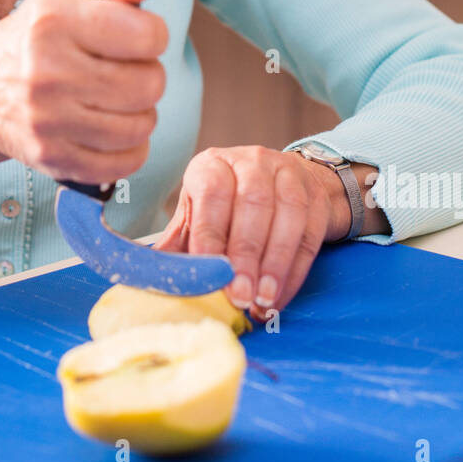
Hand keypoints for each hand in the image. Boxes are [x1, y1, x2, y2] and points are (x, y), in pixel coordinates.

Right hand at [0, 0, 167, 184]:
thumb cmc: (36, 32)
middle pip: (151, 84)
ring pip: (142, 126)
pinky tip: (112, 129)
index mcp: (55, 21)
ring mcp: (48, 120)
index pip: (149, 35)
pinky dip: (130, 149)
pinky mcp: (51, 157)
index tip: (132, 35)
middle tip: (122, 69)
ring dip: (141, 112)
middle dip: (147, 74)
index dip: (151, 33)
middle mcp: (48, 71)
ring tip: (117, 98)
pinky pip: (125, 162)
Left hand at [154, 146, 352, 317]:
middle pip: (252, 205)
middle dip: (245, 255)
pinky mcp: (315, 196)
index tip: (210, 272)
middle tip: (238, 294)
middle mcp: (251, 162)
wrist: (281, 183)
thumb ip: (179, 241)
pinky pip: (309, 234)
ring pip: (287, 216)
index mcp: (213, 164)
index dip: (211, 234)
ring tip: (262, 300)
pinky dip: (294, 271)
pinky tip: (280, 296)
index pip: (213, 193)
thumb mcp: (198, 213)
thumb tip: (148, 272)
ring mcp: (288, 174)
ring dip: (274, 264)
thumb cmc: (227, 206)